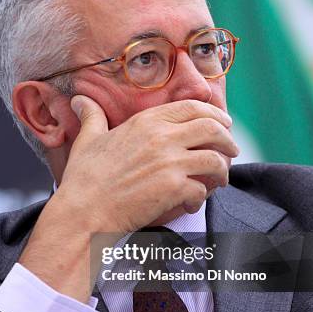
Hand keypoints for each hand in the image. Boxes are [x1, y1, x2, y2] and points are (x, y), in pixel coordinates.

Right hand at [20, 95, 238, 300]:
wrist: (84, 211)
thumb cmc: (84, 178)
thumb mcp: (87, 140)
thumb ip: (92, 117)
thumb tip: (80, 100)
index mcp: (146, 121)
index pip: (192, 107)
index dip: (213, 114)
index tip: (223, 123)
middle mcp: (162, 137)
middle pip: (212, 128)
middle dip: (228, 139)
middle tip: (232, 149)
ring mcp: (170, 163)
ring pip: (215, 159)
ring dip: (222, 170)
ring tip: (221, 179)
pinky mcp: (173, 189)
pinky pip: (202, 189)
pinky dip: (202, 197)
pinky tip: (194, 202)